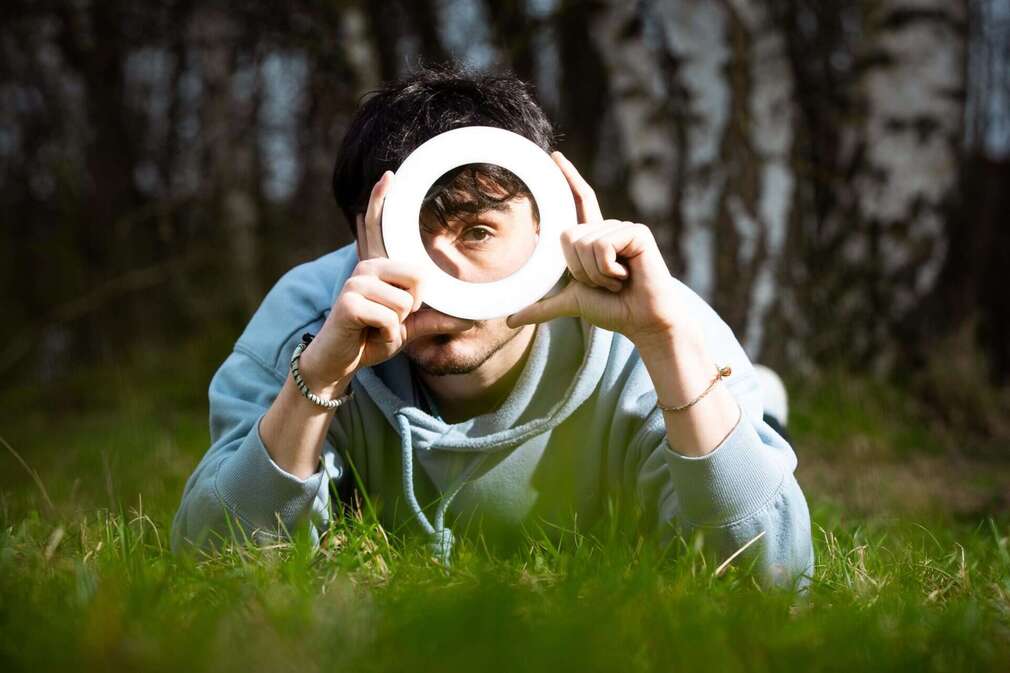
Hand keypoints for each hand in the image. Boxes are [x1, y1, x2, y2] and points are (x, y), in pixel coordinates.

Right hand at [299, 171, 475, 390]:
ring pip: (405, 303)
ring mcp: (356, 283)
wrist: (338, 362)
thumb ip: (433, 319)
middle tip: (391, 320)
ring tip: (377, 329)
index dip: (381, 201)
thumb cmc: (370, 340)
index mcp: (378, 268)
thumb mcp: (406, 328)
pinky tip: (370, 337)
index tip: (389, 175)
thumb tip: (469, 320)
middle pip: (418, 277)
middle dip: (414, 307)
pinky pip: (391, 319)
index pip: (379, 229)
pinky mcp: (349, 303)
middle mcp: (366, 268)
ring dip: (398, 327)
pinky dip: (387, 337)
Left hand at [506, 152, 691, 347]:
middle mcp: (607, 228)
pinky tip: (626, 276)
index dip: (567, 178)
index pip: (578, 201)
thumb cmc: (613, 310)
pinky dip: (607, 270)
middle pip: (567, 235)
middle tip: (603, 282)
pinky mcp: (636, 232)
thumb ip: (541, 307)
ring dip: (595, 274)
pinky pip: (602, 246)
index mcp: (594, 238)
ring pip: (583, 243)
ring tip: (616, 281)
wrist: (641, 320)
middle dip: (578, 269)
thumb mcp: (571, 303)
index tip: (553, 156)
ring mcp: (623, 227)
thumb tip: (510, 321)